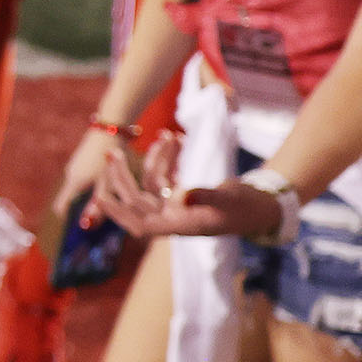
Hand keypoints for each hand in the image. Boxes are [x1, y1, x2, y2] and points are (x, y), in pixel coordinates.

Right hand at [49, 130, 116, 227]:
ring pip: (78, 188)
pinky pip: (83, 178)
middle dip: (81, 209)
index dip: (67, 219)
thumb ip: (98, 205)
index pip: (61, 206)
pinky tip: (107, 182)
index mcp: (74, 182)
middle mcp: (70, 174)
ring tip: (106, 201)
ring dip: (88, 196)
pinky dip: (91, 185)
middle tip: (99, 218)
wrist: (110, 128)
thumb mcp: (107, 184)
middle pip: (70, 198)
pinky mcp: (81, 159)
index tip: (77, 229)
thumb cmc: (109, 157)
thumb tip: (87, 225)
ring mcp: (75, 165)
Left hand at [96, 133, 288, 239]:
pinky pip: (165, 176)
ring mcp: (176, 207)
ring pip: (150, 184)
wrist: (261, 207)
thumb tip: (181, 195)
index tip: (101, 197)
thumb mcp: (228, 200)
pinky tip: (173, 137)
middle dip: (122, 177)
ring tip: (164, 134)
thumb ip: (205, 197)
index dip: (119, 213)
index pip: (141, 225)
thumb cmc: (246, 208)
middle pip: (137, 200)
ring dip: (153, 159)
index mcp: (180, 226)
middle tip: (111, 153)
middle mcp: (173, 218)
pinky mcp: (181, 196)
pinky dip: (167, 158)